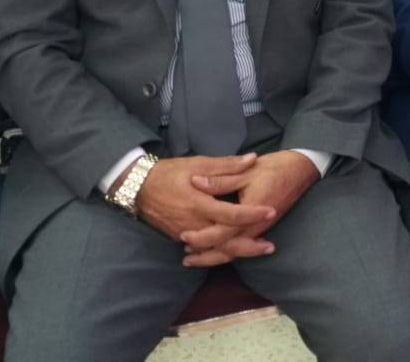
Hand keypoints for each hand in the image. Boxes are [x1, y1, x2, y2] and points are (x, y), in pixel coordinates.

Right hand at [133, 154, 273, 244]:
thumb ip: (226, 165)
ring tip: (259, 249)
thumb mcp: (198, 163)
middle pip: (225, 242)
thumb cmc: (170, 172)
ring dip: (238, 251)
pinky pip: (205, 249)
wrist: (138, 187)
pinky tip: (235, 249)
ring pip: (215, 250)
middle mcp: (193, 224)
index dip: (252, 214)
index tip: (271, 211)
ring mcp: (186, 234)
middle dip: (249, 246)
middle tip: (271, 246)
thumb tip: (252, 159)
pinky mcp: (181, 237)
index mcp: (198, 204)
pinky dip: (221, 251)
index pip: (230, 214)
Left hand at [181, 150, 319, 266]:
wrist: (300, 171)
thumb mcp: (246, 171)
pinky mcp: (260, 227)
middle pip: (228, 249)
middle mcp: (255, 226)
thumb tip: (195, 182)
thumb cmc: (274, 168)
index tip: (184, 235)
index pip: (222, 232)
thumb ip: (221, 179)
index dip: (202, 236)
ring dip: (214, 256)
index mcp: (249, 212)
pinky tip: (215, 249)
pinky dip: (226, 250)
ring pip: (235, 251)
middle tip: (185, 258)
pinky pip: (241, 245)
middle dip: (206, 256)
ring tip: (194, 259)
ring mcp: (259, 229)